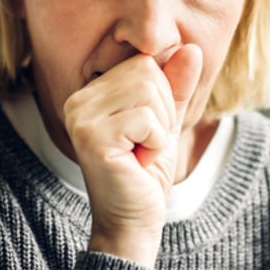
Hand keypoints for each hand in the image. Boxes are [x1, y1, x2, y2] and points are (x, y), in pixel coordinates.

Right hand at [63, 44, 202, 265]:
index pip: (144, 63)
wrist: (133, 221)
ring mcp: (81, 118)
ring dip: (159, 129)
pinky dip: (155, 143)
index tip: (146, 133)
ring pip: (149, 93)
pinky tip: (138, 162)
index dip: (161, 98)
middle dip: (162, 113)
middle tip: (144, 146)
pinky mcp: (92, 137)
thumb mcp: (166, 121)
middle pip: (147, 72)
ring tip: (141, 153)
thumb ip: (176, 85)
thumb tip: (191, 48)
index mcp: (91, 92)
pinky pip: (146, 118)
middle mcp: (78, 100)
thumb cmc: (146, 173)